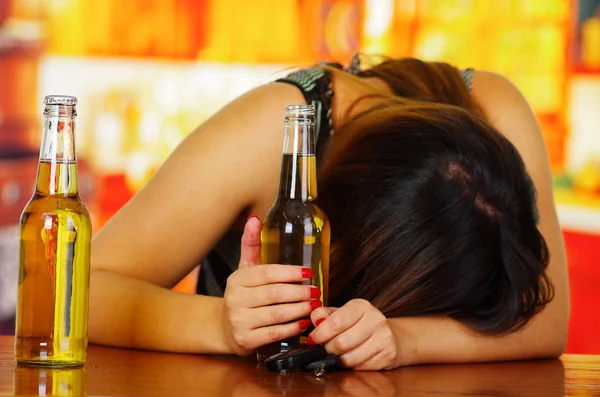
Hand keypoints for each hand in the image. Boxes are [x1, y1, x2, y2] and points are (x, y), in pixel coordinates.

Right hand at [221, 216, 321, 355]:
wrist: (223, 327)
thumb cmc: (242, 294)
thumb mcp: (244, 269)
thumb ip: (252, 245)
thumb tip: (254, 218)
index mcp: (238, 279)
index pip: (267, 273)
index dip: (290, 272)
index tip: (308, 272)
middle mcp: (236, 299)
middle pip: (274, 294)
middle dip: (299, 293)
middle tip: (315, 292)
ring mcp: (239, 320)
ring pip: (277, 314)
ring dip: (300, 310)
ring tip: (314, 306)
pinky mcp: (245, 340)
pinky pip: (274, 333)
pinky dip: (292, 328)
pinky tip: (304, 322)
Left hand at [309, 299, 398, 369]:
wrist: (390, 335)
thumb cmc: (359, 324)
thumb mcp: (341, 314)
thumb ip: (324, 315)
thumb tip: (315, 320)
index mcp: (361, 306)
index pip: (336, 322)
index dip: (321, 333)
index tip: (313, 339)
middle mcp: (376, 319)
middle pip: (341, 343)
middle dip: (328, 349)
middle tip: (324, 349)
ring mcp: (384, 338)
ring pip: (350, 359)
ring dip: (338, 360)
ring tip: (337, 354)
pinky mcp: (388, 355)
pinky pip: (360, 368)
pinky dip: (352, 367)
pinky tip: (352, 359)